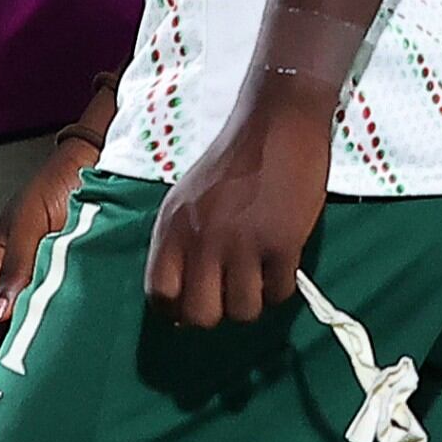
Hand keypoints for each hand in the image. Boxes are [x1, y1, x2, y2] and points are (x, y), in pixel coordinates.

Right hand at [0, 134, 97, 376]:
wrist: (102, 160)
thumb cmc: (59, 183)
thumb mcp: (30, 221)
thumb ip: (16, 265)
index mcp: (0, 258)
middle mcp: (22, 271)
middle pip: (4, 321)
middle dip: (2, 352)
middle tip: (11, 386)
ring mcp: (50, 275)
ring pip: (34, 318)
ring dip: (32, 344)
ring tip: (40, 376)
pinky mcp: (79, 276)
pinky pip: (63, 309)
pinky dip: (61, 330)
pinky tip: (70, 348)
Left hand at [145, 85, 336, 327]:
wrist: (276, 126)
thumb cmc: (231, 164)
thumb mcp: (186, 199)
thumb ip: (180, 243)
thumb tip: (179, 298)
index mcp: (171, 227)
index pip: (159, 294)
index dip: (176, 310)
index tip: (192, 306)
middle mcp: (201, 239)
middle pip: (199, 315)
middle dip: (216, 314)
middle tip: (229, 296)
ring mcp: (242, 244)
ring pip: (243, 312)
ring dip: (253, 301)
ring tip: (258, 276)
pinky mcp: (282, 244)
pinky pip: (279, 294)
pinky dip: (280, 287)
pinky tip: (280, 264)